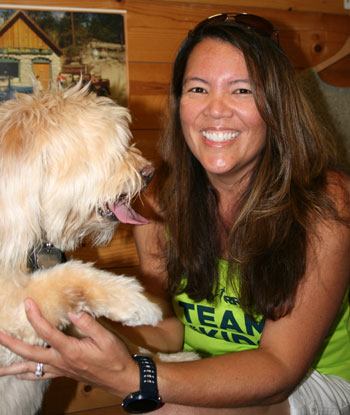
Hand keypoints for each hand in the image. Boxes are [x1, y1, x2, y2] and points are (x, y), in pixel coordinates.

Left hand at [0, 298, 137, 395]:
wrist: (121, 379)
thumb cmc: (115, 358)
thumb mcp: (106, 338)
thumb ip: (89, 324)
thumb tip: (73, 311)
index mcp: (70, 350)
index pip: (47, 332)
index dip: (35, 317)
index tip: (27, 302)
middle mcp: (61, 361)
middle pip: (30, 353)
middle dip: (11, 344)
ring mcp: (61, 369)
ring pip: (31, 368)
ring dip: (13, 365)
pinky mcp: (64, 373)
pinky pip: (40, 375)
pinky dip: (27, 374)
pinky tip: (20, 373)